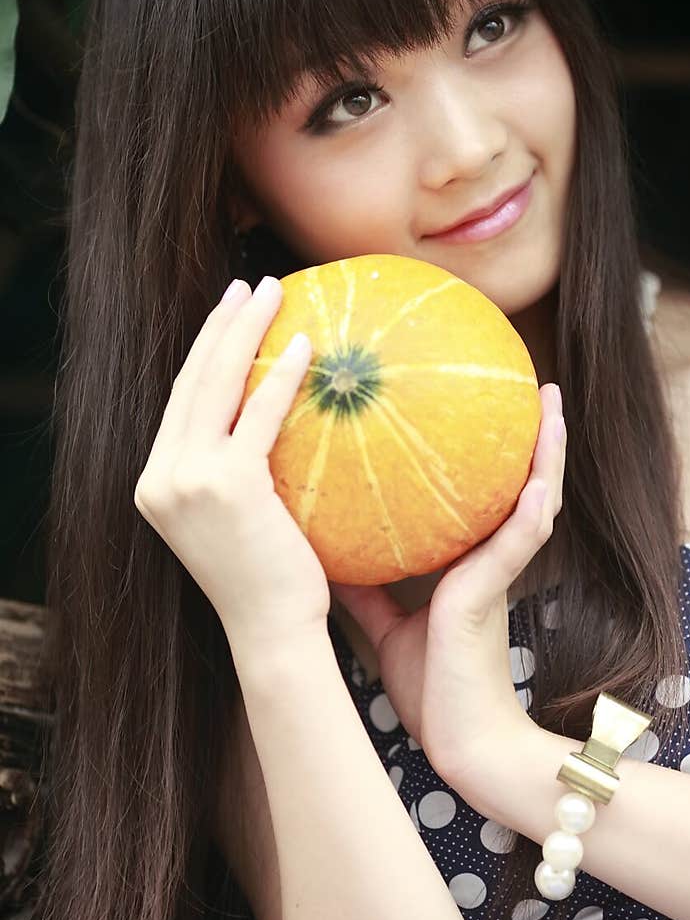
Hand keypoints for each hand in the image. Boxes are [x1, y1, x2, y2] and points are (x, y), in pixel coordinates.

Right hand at [133, 276, 330, 646]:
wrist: (272, 633)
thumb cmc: (271, 583)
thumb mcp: (241, 521)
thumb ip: (241, 473)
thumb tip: (278, 425)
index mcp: (157, 484)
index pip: (181, 401)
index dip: (203, 350)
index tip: (228, 312)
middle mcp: (161, 477)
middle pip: (192, 381)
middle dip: (219, 325)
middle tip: (248, 286)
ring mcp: (187, 480)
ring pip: (216, 386)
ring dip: (245, 331)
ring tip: (272, 293)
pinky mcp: (226, 486)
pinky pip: (258, 416)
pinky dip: (280, 376)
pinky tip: (304, 346)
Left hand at [329, 384, 565, 787]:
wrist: (459, 742)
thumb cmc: (430, 689)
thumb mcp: (385, 623)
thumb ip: (365, 583)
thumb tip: (326, 546)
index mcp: (468, 565)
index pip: (480, 498)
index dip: (483, 456)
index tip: (477, 411)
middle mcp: (491, 560)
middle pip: (516, 484)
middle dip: (527, 436)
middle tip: (536, 385)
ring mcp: (499, 574)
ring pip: (534, 499)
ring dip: (548, 453)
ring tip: (552, 403)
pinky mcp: (494, 593)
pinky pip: (521, 540)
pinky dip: (532, 505)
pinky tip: (539, 477)